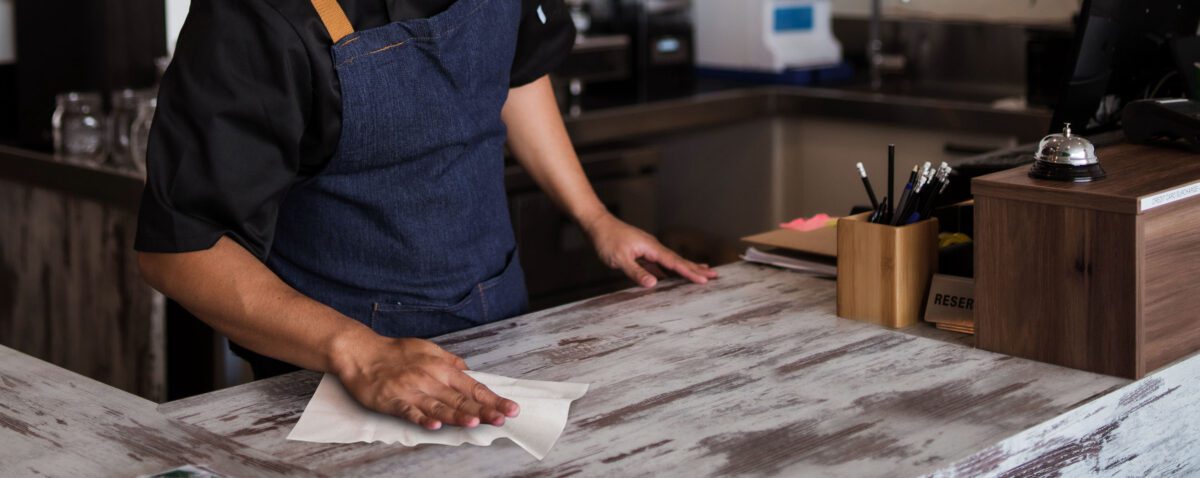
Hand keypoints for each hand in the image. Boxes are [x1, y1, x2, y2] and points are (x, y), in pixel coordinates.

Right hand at [332, 334, 519, 429]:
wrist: (361, 352)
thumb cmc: (395, 352)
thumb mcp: (428, 350)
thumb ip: (450, 362)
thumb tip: (469, 371)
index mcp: (441, 368)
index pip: (472, 386)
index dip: (492, 399)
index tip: (510, 408)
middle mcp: (429, 379)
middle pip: (460, 399)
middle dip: (483, 410)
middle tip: (502, 419)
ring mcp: (411, 391)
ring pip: (438, 406)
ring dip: (457, 415)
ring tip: (475, 422)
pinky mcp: (393, 400)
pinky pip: (409, 411)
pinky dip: (422, 418)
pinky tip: (434, 425)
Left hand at [583, 213, 717, 287]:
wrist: (597, 224)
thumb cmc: (607, 240)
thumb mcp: (619, 259)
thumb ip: (636, 272)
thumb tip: (654, 284)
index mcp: (651, 248)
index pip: (675, 262)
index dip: (690, 272)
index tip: (705, 279)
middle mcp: (653, 247)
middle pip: (679, 260)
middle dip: (696, 269)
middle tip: (714, 276)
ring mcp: (648, 249)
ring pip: (671, 262)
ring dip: (686, 268)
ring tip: (702, 274)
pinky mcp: (642, 253)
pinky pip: (661, 263)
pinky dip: (670, 269)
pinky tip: (673, 277)